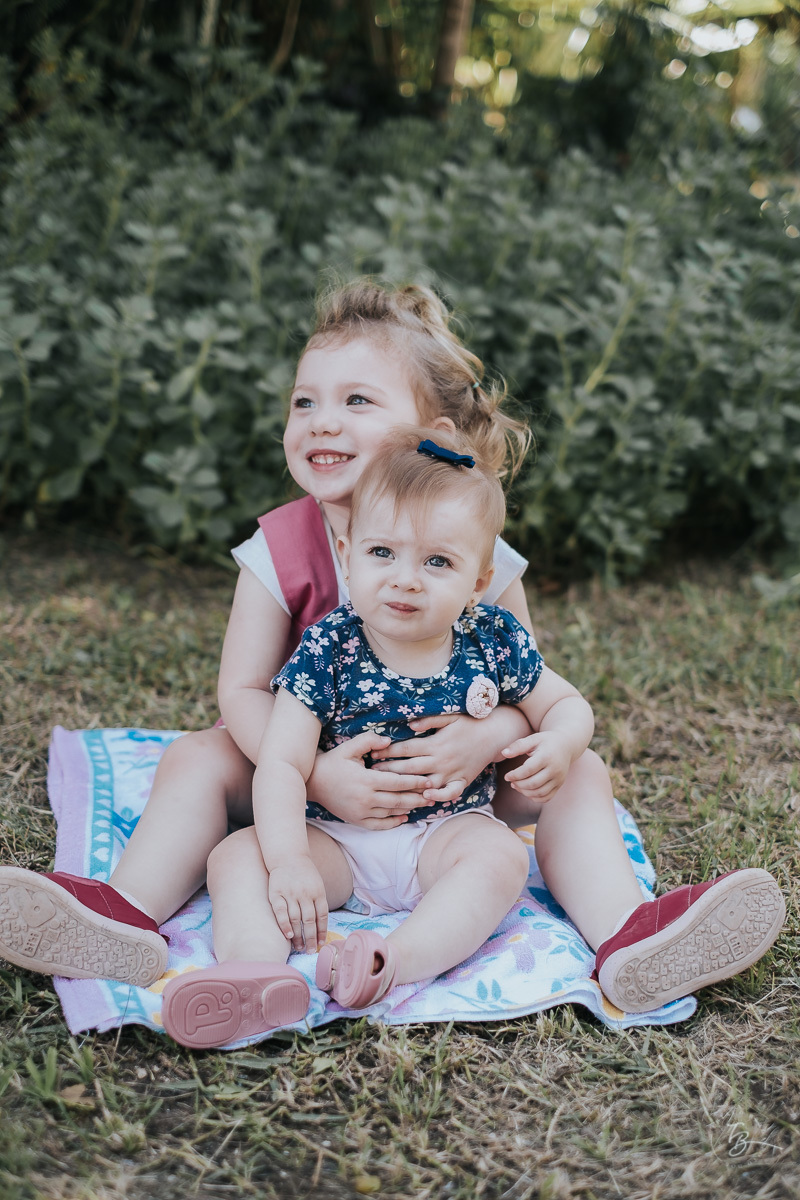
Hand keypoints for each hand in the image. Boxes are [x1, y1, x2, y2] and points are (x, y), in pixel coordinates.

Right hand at [268, 855, 327, 952]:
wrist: (288, 856)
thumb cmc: (305, 874)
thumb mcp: (317, 884)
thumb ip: (318, 902)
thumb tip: (320, 926)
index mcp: (318, 891)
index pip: (322, 916)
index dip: (322, 931)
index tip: (321, 944)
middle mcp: (305, 893)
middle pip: (310, 920)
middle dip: (311, 938)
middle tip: (311, 951)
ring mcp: (290, 893)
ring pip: (295, 919)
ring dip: (298, 936)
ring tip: (299, 947)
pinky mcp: (276, 893)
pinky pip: (281, 912)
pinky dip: (285, 925)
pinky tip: (288, 935)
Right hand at [307, 730, 463, 829]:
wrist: (313, 782)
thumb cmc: (334, 762)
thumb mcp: (350, 747)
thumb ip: (370, 741)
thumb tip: (389, 741)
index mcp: (366, 780)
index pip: (397, 782)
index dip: (415, 782)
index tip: (430, 781)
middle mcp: (365, 798)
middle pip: (398, 800)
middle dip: (418, 798)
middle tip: (433, 795)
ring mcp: (360, 812)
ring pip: (391, 813)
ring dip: (408, 809)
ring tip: (423, 804)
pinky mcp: (356, 820)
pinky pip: (378, 825)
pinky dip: (393, 822)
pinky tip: (404, 817)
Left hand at [374, 707, 530, 801]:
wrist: (495, 735)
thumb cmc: (470, 723)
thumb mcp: (450, 716)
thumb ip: (429, 719)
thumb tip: (410, 725)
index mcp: (436, 743)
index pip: (406, 749)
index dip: (388, 751)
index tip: (374, 753)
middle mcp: (442, 760)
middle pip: (410, 768)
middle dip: (389, 770)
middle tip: (373, 773)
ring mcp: (451, 773)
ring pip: (425, 784)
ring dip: (407, 787)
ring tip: (390, 789)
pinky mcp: (461, 781)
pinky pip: (448, 794)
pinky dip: (437, 798)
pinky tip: (425, 799)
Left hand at [500, 730, 573, 801]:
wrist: (566, 745)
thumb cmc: (546, 741)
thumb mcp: (533, 738)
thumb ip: (518, 745)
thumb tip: (504, 753)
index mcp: (547, 756)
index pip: (528, 770)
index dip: (515, 775)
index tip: (506, 776)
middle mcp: (555, 769)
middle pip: (534, 783)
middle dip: (519, 784)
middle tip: (511, 781)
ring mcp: (559, 779)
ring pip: (540, 792)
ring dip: (525, 792)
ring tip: (516, 786)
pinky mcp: (560, 785)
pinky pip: (547, 797)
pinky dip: (535, 797)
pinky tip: (527, 791)